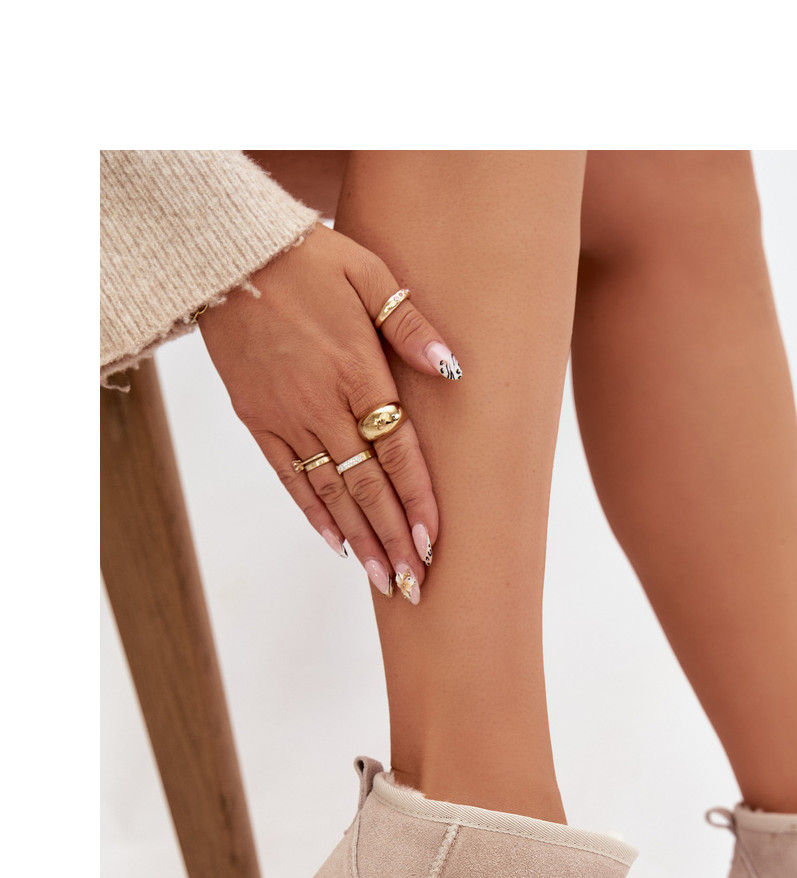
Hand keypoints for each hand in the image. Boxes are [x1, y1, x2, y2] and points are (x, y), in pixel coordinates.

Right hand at [197, 224, 461, 602]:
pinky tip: (337, 545)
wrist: (226, 256)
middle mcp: (322, 405)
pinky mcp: (258, 422)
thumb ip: (410, 325)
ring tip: (385, 580)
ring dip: (360, 540)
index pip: (396, 451)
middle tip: (416, 586)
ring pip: (330, 492)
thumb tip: (452, 370)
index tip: (433, 544)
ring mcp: (287, 418)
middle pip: (366, 486)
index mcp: (357, 373)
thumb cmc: (307, 259)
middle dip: (393, 539)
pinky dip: (314, 514)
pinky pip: (290, 478)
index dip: (416, 501)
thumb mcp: (368, 272)